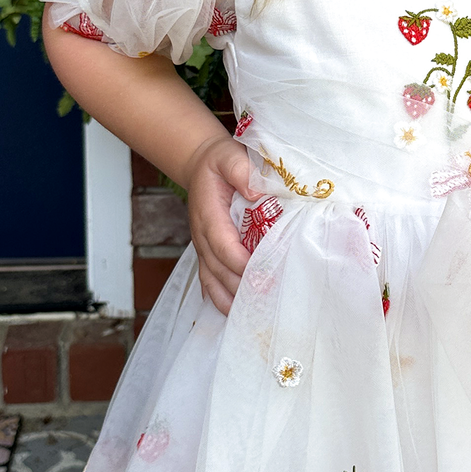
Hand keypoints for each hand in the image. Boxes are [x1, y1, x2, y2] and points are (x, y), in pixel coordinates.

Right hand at [185, 134, 252, 313]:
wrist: (200, 165)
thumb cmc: (219, 163)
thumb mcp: (228, 156)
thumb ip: (240, 171)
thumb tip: (257, 193)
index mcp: (209, 216)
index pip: (223, 246)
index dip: (241, 263)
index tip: (263, 273)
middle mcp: (202, 237)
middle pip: (219, 271)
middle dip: (242, 288)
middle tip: (270, 301)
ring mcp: (203, 249)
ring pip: (213, 283)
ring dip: (232, 300)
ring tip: (257, 315)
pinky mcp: (208, 255)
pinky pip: (210, 284)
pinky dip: (223, 301)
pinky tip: (240, 314)